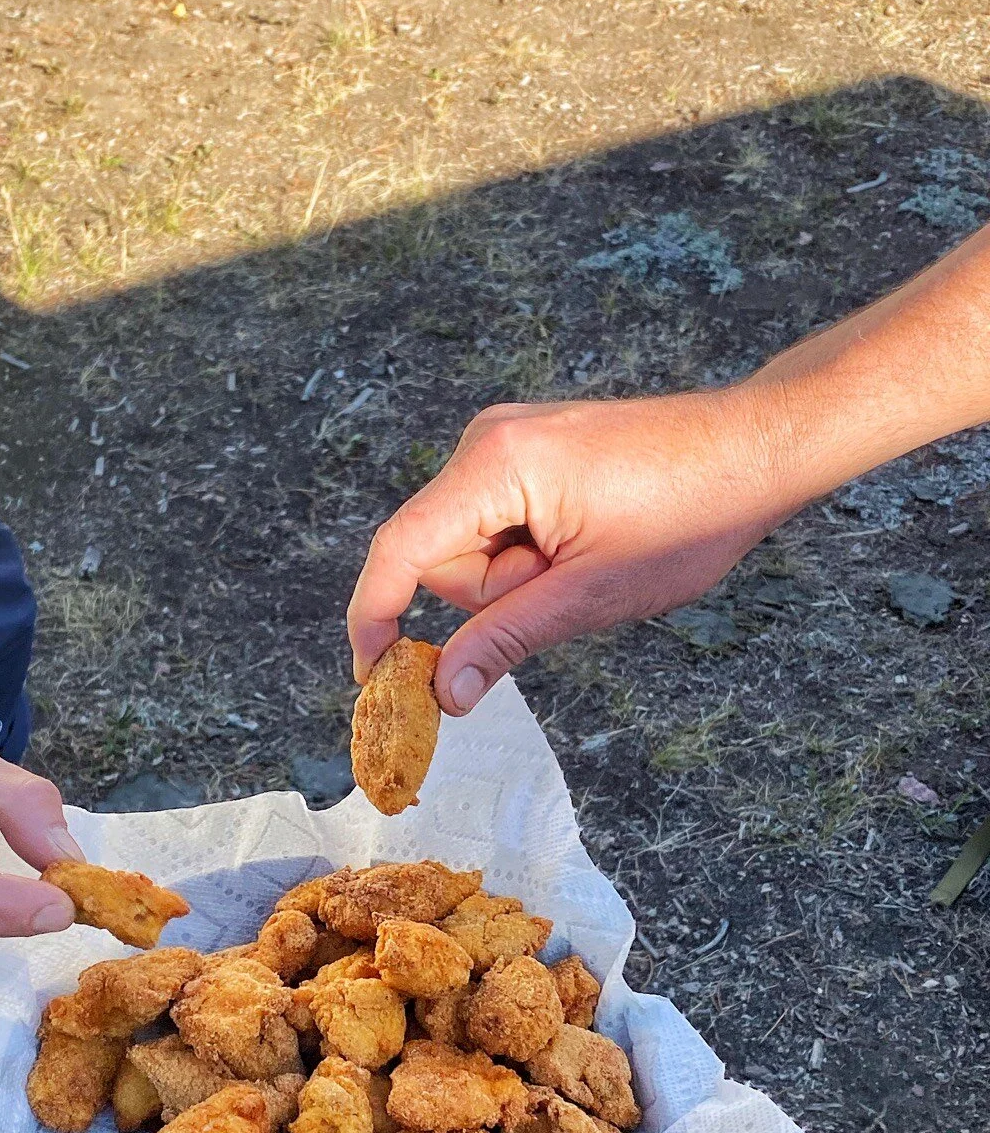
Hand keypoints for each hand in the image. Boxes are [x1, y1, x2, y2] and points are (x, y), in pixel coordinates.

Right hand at [348, 385, 798, 714]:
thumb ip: (503, 641)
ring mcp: (507, 439)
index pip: (401, 548)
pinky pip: (498, 520)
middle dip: (493, 592)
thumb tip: (440, 695)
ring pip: (470, 543)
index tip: (372, 678)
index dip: (376, 616)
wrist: (759, 449)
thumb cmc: (689, 514)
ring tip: (590, 558)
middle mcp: (487, 438)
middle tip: (569, 584)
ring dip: (518, 574)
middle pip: (439, 553)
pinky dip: (530, 551)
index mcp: (496, 463)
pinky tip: (586, 542)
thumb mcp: (590, 595)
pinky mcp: (529, 449)